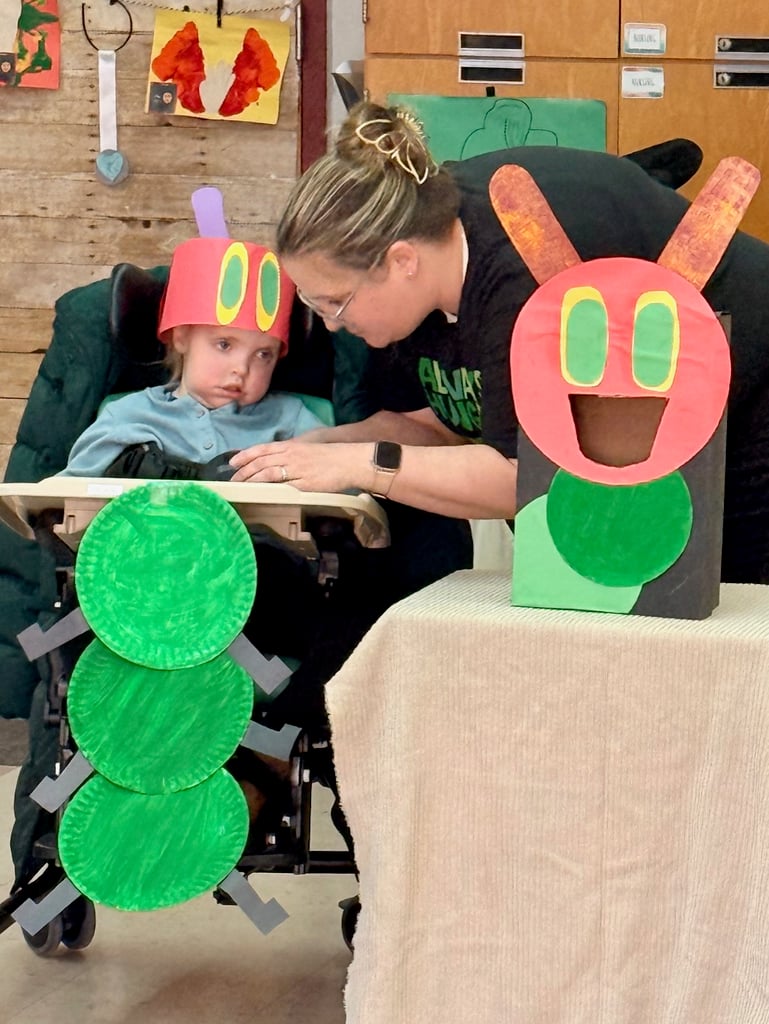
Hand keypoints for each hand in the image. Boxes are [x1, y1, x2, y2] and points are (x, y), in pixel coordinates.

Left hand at [229, 439, 370, 492]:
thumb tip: (277, 461)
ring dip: (252, 481)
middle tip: (232, 480)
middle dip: (244, 472)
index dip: (245, 455)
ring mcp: (296, 470)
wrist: (350, 461)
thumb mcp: (307, 448)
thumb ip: (291, 454)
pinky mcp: (304, 484)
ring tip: (241, 488)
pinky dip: (269, 490)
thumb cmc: (331, 455)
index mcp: (290, 446)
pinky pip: (283, 487)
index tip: (232, 462)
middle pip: (261, 462)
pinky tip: (260, 494)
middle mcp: (290, 456)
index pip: (262, 449)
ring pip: (268, 474)